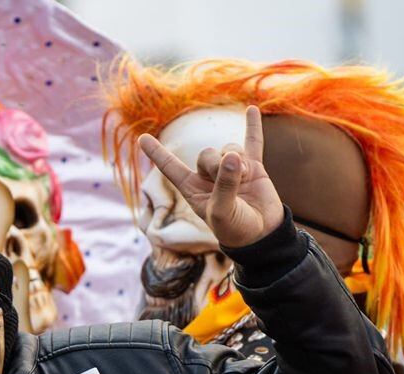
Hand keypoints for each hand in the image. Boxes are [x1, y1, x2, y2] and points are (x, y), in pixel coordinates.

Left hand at [138, 106, 284, 248]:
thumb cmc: (234, 228)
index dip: (157, 154)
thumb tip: (231, 155)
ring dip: (237, 161)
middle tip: (232, 181)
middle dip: (218, 165)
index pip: (171, 168)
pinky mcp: (252, 167)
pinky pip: (252, 142)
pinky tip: (252, 109)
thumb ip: (224, 184)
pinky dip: (252, 126)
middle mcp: (208, 177)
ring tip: (245, 178)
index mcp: (193, 189)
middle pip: (206, 155)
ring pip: (228, 149)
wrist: (262, 234)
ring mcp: (231, 170)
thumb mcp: (221, 211)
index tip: (141, 139)